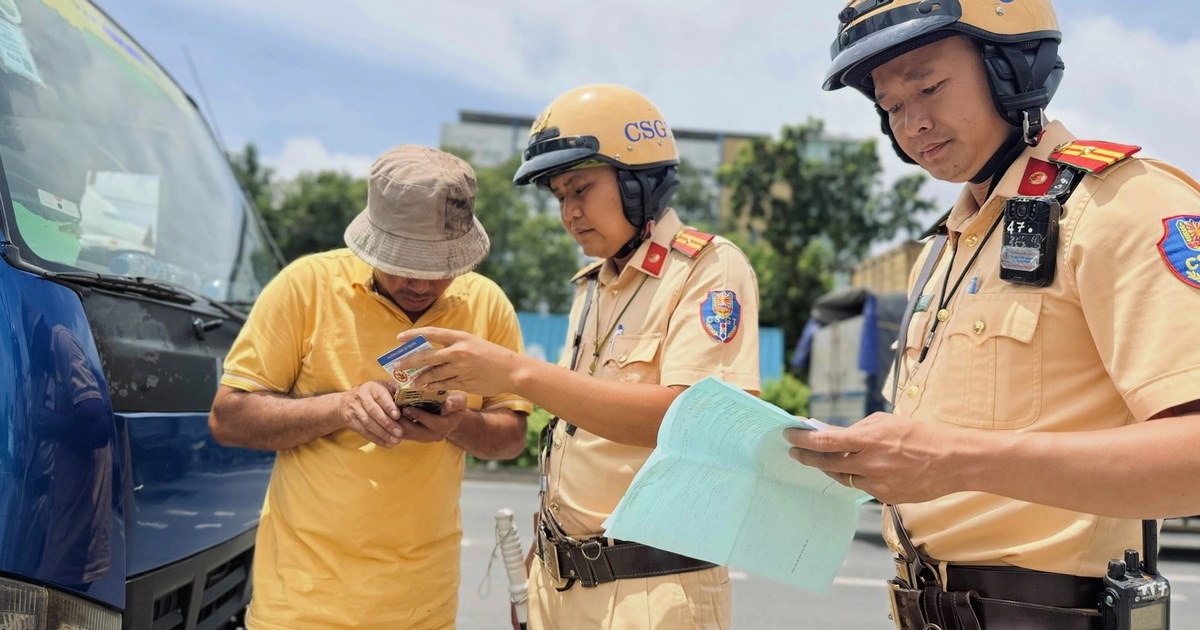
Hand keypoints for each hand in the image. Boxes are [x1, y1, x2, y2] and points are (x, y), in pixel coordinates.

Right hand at [339, 379, 402, 447]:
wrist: (346, 402)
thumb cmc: (372, 394)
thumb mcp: (383, 387)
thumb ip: (396, 390)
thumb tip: (411, 395)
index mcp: (371, 387)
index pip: (380, 396)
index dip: (389, 406)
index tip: (398, 416)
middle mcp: (361, 396)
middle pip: (374, 411)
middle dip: (388, 424)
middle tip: (399, 433)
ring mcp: (354, 409)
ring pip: (368, 423)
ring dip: (383, 434)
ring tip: (395, 441)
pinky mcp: (350, 421)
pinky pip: (363, 432)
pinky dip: (376, 439)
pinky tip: (387, 444)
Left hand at [394, 328, 521, 395]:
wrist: (511, 371)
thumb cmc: (491, 355)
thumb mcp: (472, 343)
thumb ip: (453, 346)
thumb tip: (432, 351)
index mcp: (460, 338)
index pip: (431, 334)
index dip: (413, 335)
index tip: (399, 338)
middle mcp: (459, 352)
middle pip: (426, 357)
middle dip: (409, 362)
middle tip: (397, 366)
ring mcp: (461, 368)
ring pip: (433, 374)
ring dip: (420, 378)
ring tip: (411, 381)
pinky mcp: (464, 383)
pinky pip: (443, 385)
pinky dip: (433, 386)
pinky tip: (426, 388)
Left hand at [395, 392, 470, 442]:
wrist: (451, 416)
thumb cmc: (455, 405)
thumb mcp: (460, 401)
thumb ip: (455, 402)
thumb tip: (448, 404)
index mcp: (445, 426)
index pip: (431, 422)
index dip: (418, 415)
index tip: (406, 407)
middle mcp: (434, 435)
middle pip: (416, 431)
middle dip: (403, 422)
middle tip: (392, 412)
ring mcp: (425, 438)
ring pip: (408, 435)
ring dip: (397, 426)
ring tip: (387, 415)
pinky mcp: (417, 437)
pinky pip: (404, 435)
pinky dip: (396, 428)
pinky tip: (388, 419)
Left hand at [783, 412, 964, 503]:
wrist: (954, 461)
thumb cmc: (922, 435)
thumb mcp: (886, 422)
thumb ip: (857, 429)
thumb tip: (832, 433)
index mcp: (869, 440)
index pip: (825, 442)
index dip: (803, 440)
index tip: (789, 436)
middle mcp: (870, 464)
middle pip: (826, 464)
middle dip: (806, 457)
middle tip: (794, 452)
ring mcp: (878, 484)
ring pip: (842, 477)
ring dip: (831, 468)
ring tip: (823, 459)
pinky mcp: (886, 497)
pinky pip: (862, 487)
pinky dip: (856, 477)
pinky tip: (857, 469)